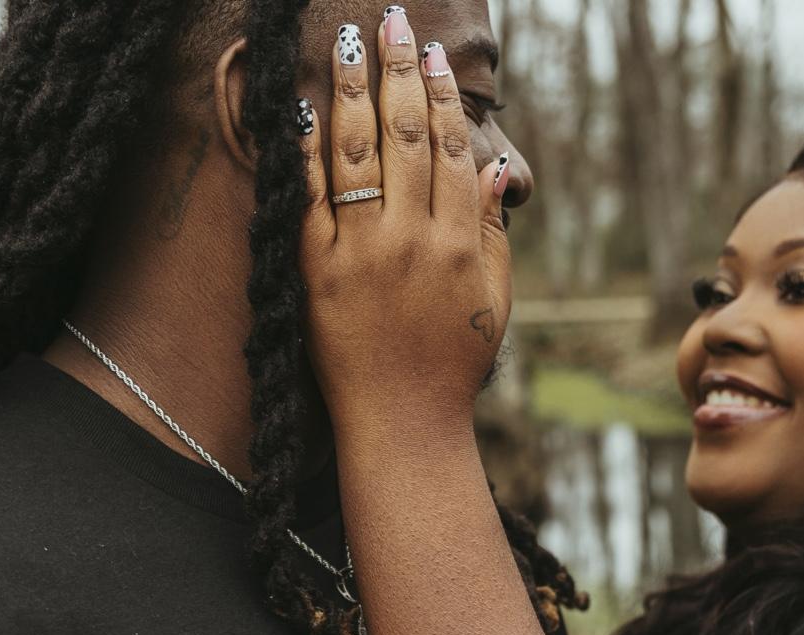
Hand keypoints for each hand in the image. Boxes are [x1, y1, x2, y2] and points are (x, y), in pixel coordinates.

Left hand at [297, 12, 512, 432]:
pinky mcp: (319, 271)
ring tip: (348, 43)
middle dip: (399, 70)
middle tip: (391, 21)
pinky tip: (303, 108)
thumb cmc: (453, 367)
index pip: (453, 149)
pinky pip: (310, 197)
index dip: (444, 96)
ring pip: (358, 152)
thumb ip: (494, 231)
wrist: (403, 425)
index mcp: (460, 242)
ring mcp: (364, 252)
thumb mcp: (493, 301)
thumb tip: (500, 168)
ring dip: (352, 88)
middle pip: (407, 135)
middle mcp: (414, 238)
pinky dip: (305, 150)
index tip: (433, 55)